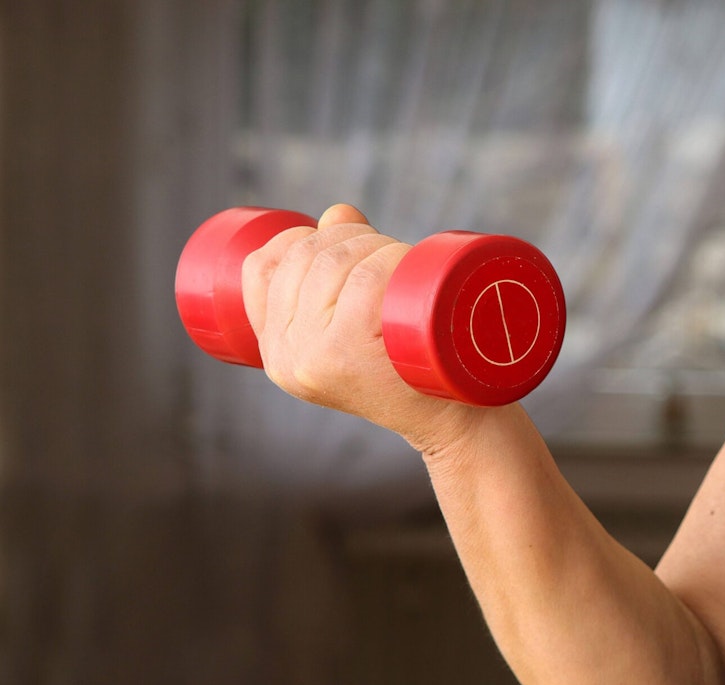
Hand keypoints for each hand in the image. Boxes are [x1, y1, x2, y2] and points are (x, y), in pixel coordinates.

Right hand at [240, 204, 486, 456]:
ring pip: (337, 261)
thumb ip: (340, 269)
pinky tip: (406, 268)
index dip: (301, 237)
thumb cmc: (412, 370)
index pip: (261, 268)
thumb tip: (338, 212)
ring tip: (405, 263)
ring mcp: (316, 357)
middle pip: (305, 257)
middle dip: (352, 236)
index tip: (342, 240)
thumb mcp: (361, 327)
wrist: (455, 423)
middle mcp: (285, 358)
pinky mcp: (351, 353)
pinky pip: (365, 280)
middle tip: (392, 253)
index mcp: (275, 354)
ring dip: (378, 244)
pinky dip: (391, 259)